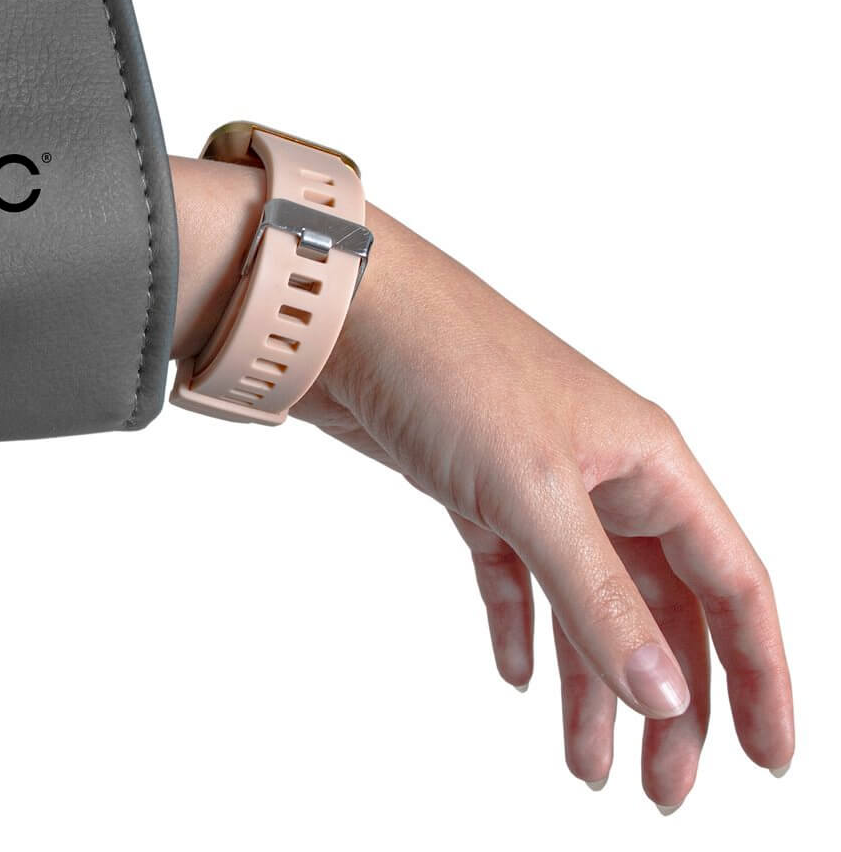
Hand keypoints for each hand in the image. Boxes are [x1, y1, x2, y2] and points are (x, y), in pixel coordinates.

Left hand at [293, 204, 794, 810]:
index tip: (766, 760)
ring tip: (587, 767)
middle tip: (660, 791)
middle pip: (662, 607)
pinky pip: (514, 573)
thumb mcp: (533, 493)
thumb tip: (665, 694)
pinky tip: (518, 676)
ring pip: (586, 601)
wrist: (339, 316)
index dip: (760, 674)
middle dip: (669, 702)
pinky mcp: (472, 486)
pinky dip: (521, 624)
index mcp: (649, 462)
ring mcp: (537, 481)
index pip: (732, 584)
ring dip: (590, 684)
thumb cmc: (447, 367)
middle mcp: (604, 472)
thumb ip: (598, 597)